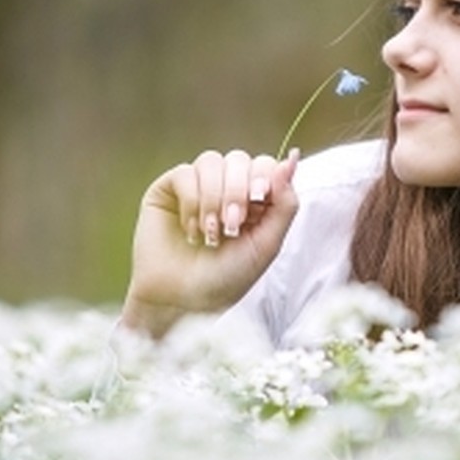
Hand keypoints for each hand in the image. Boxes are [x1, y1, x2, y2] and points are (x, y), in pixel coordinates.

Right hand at [121, 148, 299, 336]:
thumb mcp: (267, 244)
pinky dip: (191, 202)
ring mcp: (196, 187)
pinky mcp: (168, 190)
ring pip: (211, 161)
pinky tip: (191, 230)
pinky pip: (184, 173)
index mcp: (253, 201)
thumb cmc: (226, 279)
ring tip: (212, 233)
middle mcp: (225, 189)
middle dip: (238, 191)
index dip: (263, 175)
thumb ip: (285, 203)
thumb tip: (291, 158)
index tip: (260, 199)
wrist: (182, 300)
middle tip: (232, 225)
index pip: (263, 164)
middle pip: (238, 159)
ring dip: (214, 197)